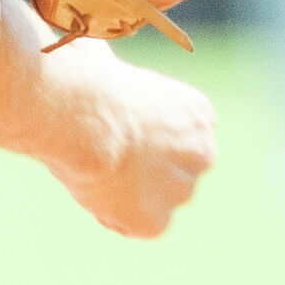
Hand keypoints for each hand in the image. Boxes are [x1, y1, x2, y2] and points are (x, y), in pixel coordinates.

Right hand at [48, 43, 217, 237]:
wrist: (81, 117)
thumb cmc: (88, 81)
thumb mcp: (112, 65)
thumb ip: (120, 80)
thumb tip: (97, 60)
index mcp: (200, 115)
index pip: (180, 138)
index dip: (146, 139)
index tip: (117, 129)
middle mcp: (203, 154)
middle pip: (175, 173)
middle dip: (147, 172)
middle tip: (106, 157)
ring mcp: (182, 191)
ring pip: (155, 201)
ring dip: (129, 194)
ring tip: (93, 169)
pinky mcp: (156, 222)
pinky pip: (134, 225)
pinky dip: (113, 215)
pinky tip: (92, 188)